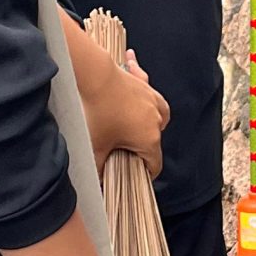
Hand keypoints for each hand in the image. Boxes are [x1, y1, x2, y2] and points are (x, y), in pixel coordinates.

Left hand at [81, 44, 167, 175]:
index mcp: (149, 139)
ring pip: (159, 120)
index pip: (154, 165)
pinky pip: (152, 97)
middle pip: (154, 143)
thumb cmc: (98, 111)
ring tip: (136, 131)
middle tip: (122, 153)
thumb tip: (98, 179)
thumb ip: (98, 167)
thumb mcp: (96, 146)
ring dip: (150, 127)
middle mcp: (156, 121)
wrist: (96, 77)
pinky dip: (148, 99)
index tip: (134, 176)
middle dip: (141, 150)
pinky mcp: (146, 88)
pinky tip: (144, 99)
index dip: (144, 175)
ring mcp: (153, 103)